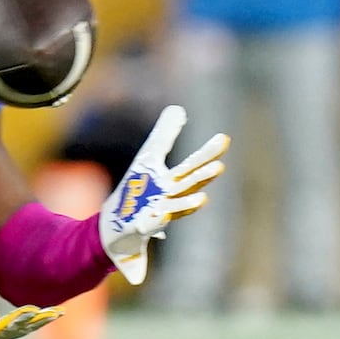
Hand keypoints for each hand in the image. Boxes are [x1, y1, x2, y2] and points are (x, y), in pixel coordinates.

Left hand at [97, 105, 228, 284]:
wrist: (116, 229)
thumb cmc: (140, 192)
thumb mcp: (149, 160)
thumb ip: (164, 136)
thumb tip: (178, 109)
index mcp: (172, 183)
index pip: (192, 165)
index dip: (207, 154)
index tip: (223, 139)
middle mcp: (168, 199)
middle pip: (187, 186)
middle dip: (202, 177)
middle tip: (219, 167)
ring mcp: (155, 215)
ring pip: (174, 209)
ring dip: (188, 205)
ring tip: (202, 200)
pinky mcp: (137, 229)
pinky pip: (145, 227)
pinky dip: (150, 223)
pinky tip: (154, 218)